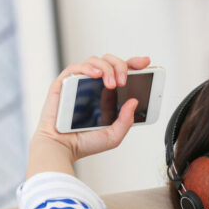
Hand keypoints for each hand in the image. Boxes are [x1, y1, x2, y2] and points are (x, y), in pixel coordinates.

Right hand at [32, 54, 150, 161]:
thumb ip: (126, 121)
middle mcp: (94, 86)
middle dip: (121, 66)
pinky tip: (96, 75)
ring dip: (106, 68)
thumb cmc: (84, 143)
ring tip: (111, 84)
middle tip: (124, 81)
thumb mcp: (113, 136)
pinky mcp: (64, 83)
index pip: (122, 72)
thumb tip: (134, 101)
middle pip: (110, 62)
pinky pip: (75, 67)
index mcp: (108, 95)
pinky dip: (87, 68)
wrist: (62, 148)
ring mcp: (79, 83)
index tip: (146, 62)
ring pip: (95, 61)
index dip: (134, 64)